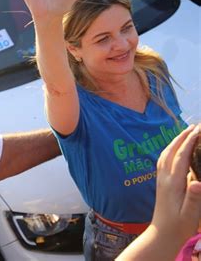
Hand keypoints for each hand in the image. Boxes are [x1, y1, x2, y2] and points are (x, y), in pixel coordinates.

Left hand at [152, 124, 200, 242]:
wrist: (162, 233)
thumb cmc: (179, 225)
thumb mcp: (190, 214)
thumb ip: (195, 198)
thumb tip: (197, 182)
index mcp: (173, 183)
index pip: (181, 157)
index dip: (189, 142)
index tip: (198, 130)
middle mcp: (164, 178)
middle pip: (171, 152)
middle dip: (182, 137)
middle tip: (194, 125)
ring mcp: (161, 179)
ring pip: (165, 154)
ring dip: (175, 141)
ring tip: (186, 132)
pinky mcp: (161, 183)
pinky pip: (163, 161)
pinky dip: (170, 150)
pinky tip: (175, 150)